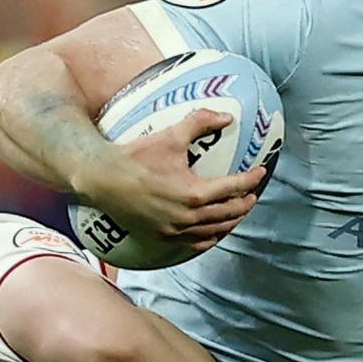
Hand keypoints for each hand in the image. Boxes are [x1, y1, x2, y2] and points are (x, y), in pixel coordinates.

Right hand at [76, 112, 267, 253]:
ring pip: (214, 232)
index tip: (260, 172)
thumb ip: (200, 122)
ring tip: (237, 212)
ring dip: (230, 222)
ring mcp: (174, 230)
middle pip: (228, 213)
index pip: (233, 188)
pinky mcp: (161, 237)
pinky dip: (209, 238)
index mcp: (194, 194)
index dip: (250, 179)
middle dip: (244, 203)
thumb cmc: (135, 156)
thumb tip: (227, 117)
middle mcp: (188, 217)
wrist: (102, 179)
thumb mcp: (171, 135)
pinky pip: (194, 244)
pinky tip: (213, 233)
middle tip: (252, 194)